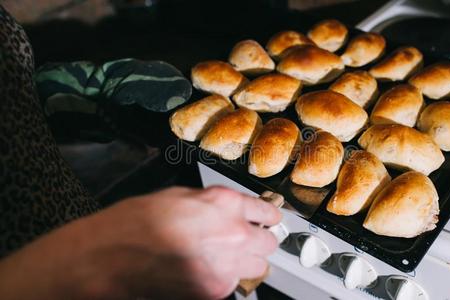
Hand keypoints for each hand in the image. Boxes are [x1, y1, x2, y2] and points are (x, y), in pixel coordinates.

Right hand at [0, 186, 280, 299]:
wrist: (110, 257)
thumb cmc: (135, 223)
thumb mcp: (179, 196)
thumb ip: (212, 203)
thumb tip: (229, 209)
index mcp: (225, 204)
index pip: (266, 211)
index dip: (267, 216)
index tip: (268, 219)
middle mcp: (234, 234)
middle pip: (268, 243)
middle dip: (258, 242)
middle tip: (244, 241)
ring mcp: (226, 267)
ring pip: (257, 268)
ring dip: (245, 263)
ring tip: (222, 258)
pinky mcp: (214, 292)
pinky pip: (232, 286)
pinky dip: (223, 280)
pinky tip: (202, 272)